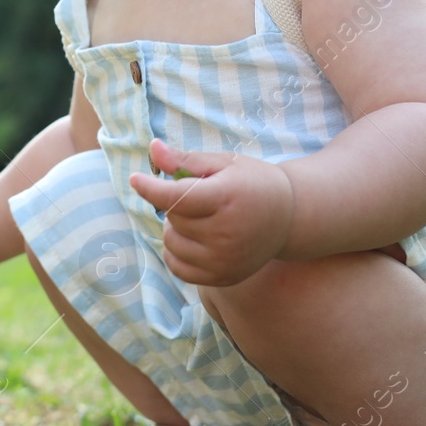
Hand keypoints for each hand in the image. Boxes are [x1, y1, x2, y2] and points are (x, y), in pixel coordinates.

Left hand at [127, 139, 293, 286]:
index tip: (135, 179)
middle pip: (173, 218)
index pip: (175, 198)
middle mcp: (226, 233)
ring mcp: (225, 260)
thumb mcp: (223, 163)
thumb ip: (185, 159)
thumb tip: (153, 148)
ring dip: (176, 229)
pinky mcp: (223, 277)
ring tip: (202, 218)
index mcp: (227, 198)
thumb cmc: (252, 183)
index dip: (150, 188)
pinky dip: (176, 252)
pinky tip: (194, 239)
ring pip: (171, 243)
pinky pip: (178, 267)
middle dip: (177, 204)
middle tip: (203, 198)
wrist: (290, 217)